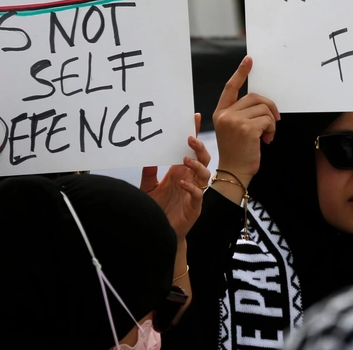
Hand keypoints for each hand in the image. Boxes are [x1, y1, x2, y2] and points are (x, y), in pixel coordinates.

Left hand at [142, 113, 212, 238]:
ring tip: (185, 160)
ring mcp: (194, 192)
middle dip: (198, 147)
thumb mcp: (148, 188)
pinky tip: (182, 184)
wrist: (156, 233)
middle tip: (190, 139)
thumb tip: (148, 156)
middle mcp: (189, 179)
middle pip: (202, 158)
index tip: (194, 119)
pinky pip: (198, 194)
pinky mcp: (194, 207)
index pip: (189, 150)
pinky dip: (192, 188)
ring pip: (205, 174)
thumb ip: (149, 173)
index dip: (194, 135)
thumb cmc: (154, 210)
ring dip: (197, 165)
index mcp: (179, 172)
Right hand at [211, 57, 278, 197]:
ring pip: (264, 108)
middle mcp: (225, 114)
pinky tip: (267, 140)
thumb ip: (242, 113)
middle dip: (269, 107)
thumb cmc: (238, 152)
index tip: (249, 60)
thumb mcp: (233, 129)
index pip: (230, 88)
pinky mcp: (246, 128)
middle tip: (274, 121)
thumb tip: (262, 102)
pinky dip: (272, 129)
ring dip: (271, 122)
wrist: (234, 173)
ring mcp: (234, 121)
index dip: (240, 72)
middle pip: (254, 97)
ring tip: (267, 135)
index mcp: (220, 113)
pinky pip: (268, 119)